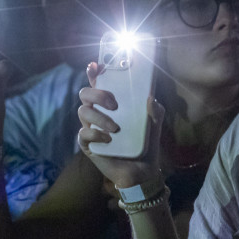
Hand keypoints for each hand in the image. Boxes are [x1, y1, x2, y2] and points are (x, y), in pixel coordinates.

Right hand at [78, 62, 163, 187]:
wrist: (142, 173)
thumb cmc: (145, 144)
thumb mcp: (154, 125)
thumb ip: (155, 111)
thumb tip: (150, 98)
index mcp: (111, 104)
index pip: (98, 83)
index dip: (94, 72)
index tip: (96, 66)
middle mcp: (98, 112)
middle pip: (85, 93)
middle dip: (97, 93)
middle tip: (114, 103)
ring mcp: (91, 128)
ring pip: (82, 111)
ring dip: (99, 117)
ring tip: (115, 128)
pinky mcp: (88, 144)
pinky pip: (83, 134)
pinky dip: (95, 134)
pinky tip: (109, 140)